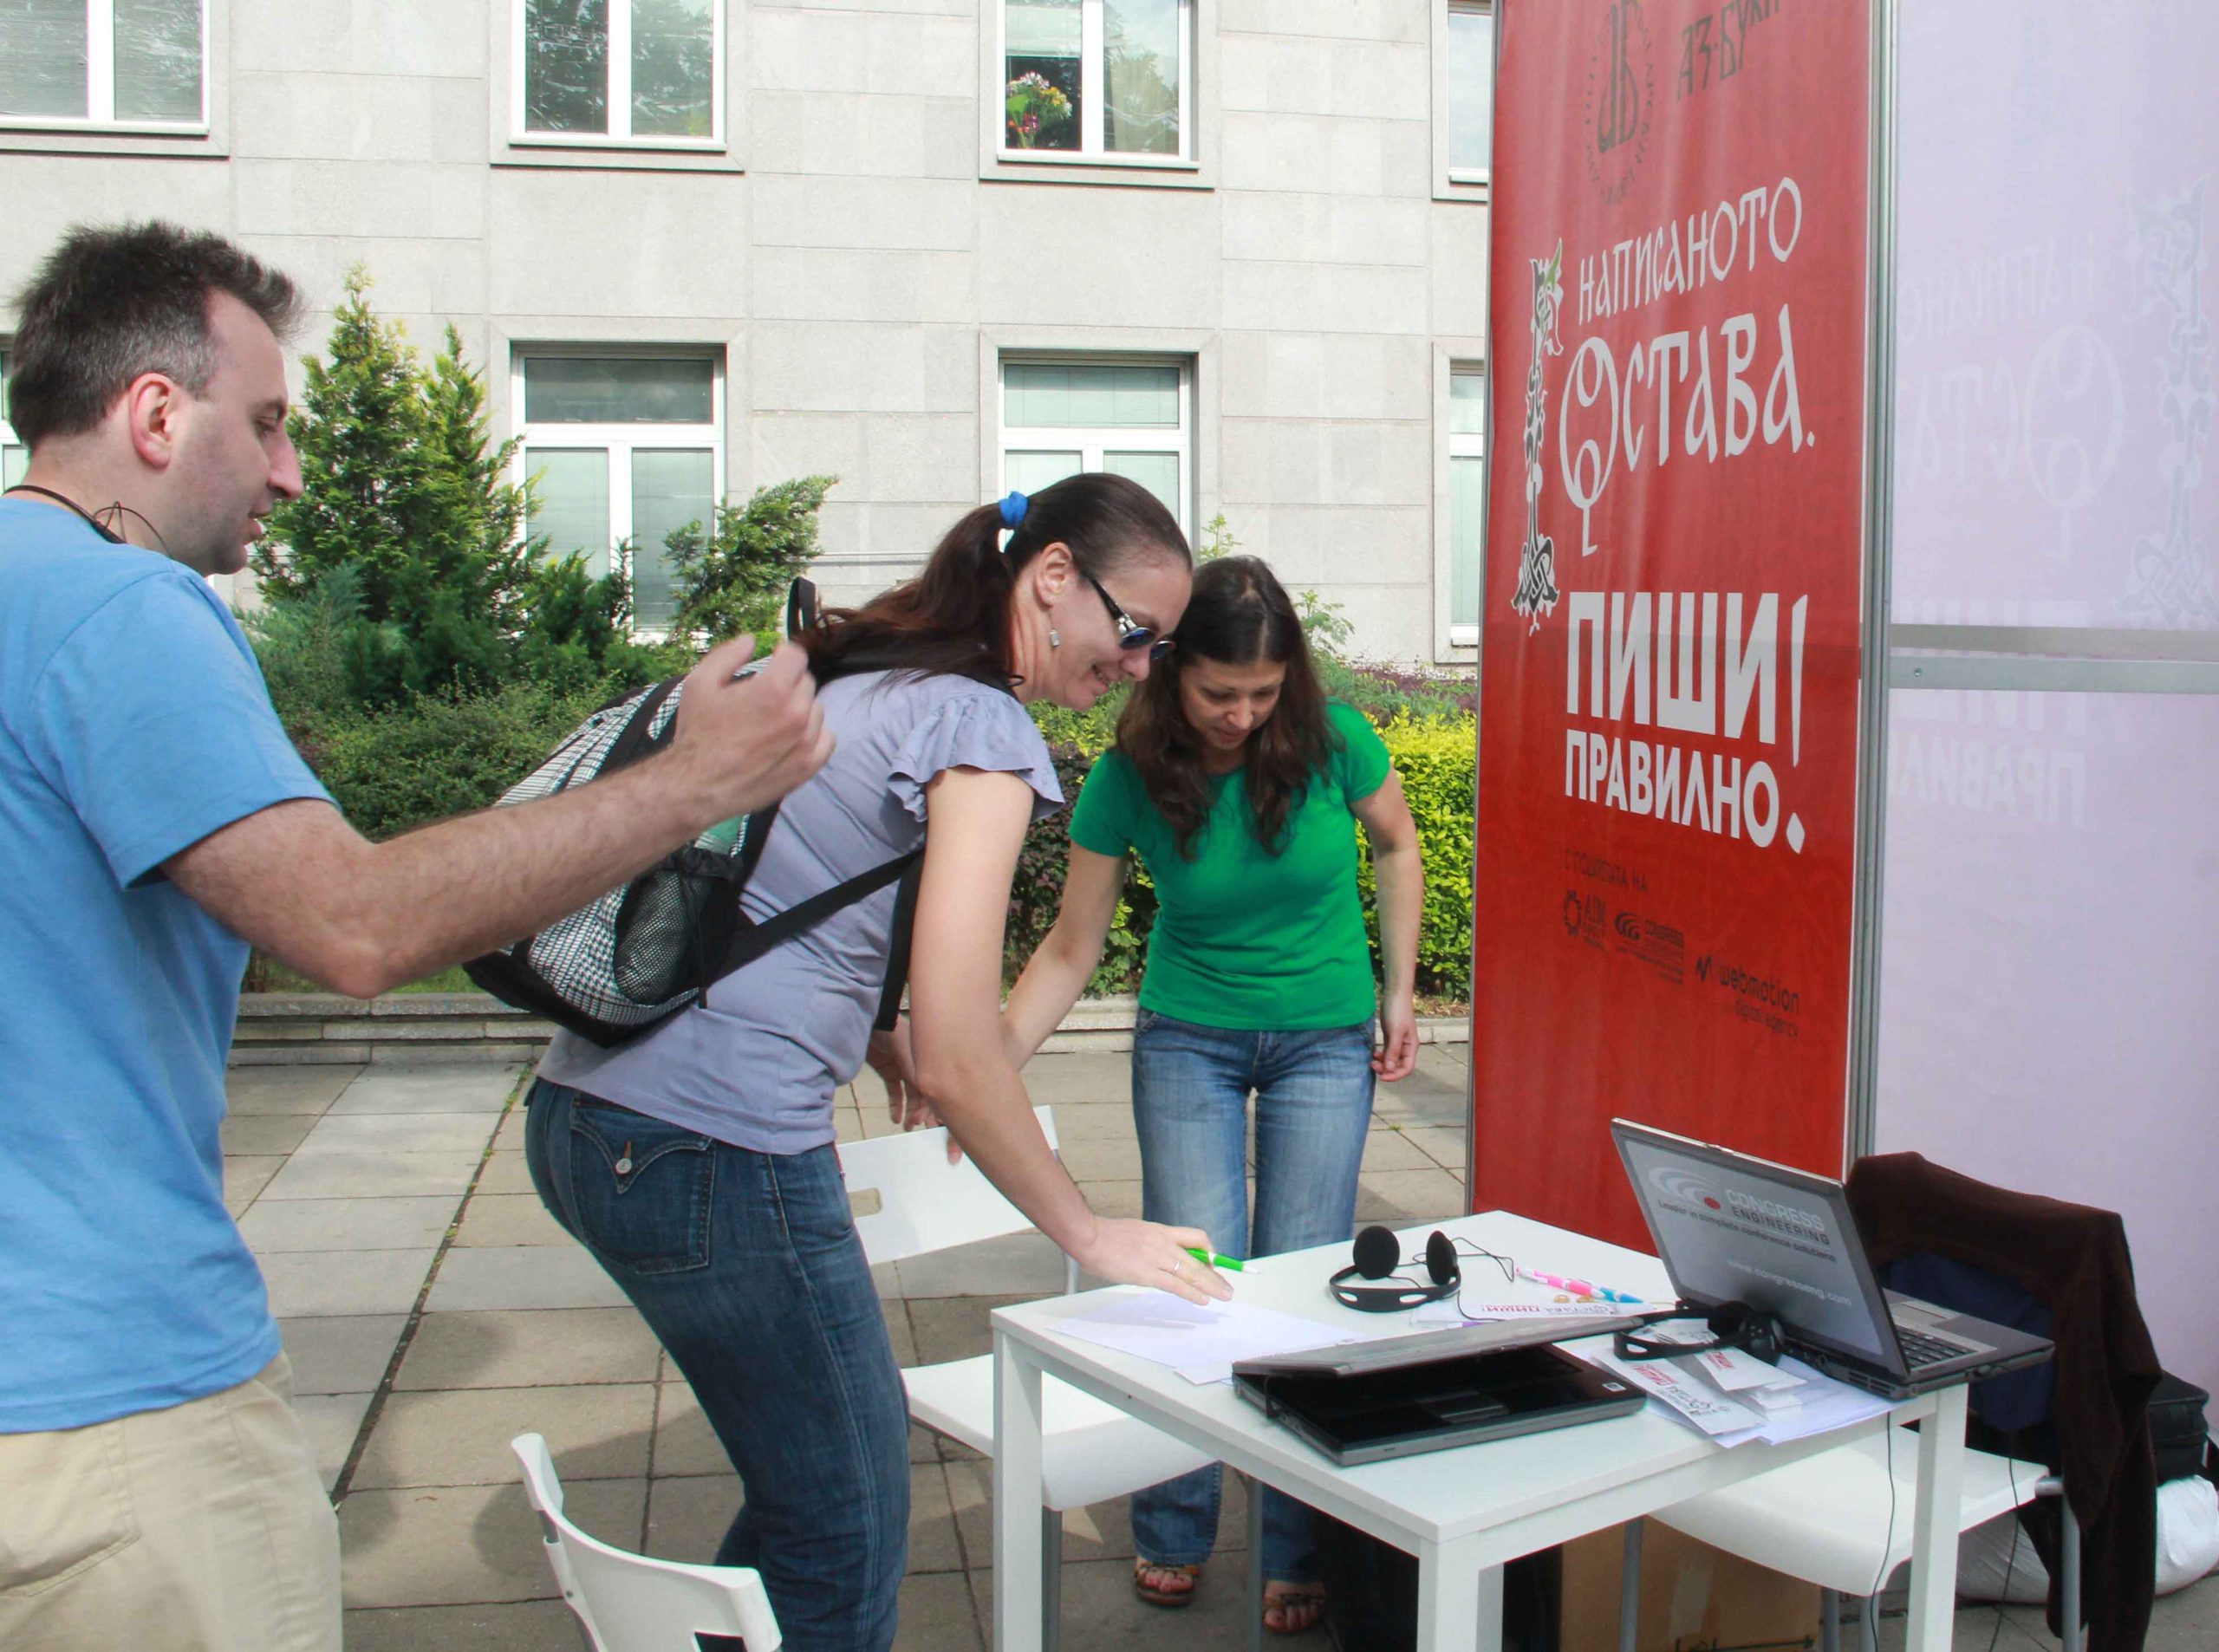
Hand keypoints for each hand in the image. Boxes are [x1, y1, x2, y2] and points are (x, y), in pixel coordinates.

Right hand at [666, 637, 834, 824]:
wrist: (697, 786)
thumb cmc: (697, 734)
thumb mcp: (700, 682)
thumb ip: (728, 653)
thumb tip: (752, 640)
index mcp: (774, 689)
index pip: (796, 656)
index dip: (783, 653)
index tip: (774, 659)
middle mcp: (797, 713)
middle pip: (805, 681)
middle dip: (787, 681)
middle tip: (764, 695)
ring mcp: (806, 742)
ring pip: (815, 708)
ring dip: (799, 707)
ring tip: (772, 719)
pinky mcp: (808, 766)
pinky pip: (825, 738)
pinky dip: (812, 733)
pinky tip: (792, 736)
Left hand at [865, 1016, 959, 1162]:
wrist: (869, 1019)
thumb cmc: (891, 1031)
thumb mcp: (907, 1053)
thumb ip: (918, 1074)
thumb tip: (929, 1099)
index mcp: (930, 1060)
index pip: (938, 1087)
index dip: (937, 1106)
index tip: (933, 1123)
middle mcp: (920, 1064)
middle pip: (927, 1093)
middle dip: (927, 1112)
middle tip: (924, 1129)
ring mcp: (904, 1068)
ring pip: (911, 1095)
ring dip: (910, 1111)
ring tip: (908, 1127)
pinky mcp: (889, 1070)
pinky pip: (895, 1091)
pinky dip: (896, 1104)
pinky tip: (895, 1118)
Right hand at [1068, 1219, 1233, 1307]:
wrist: (1089, 1236)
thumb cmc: (1105, 1236)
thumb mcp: (1136, 1232)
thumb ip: (1150, 1243)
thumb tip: (1158, 1257)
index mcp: (1161, 1231)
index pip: (1195, 1237)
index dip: (1209, 1251)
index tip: (1215, 1262)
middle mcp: (1163, 1243)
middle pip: (1199, 1258)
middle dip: (1216, 1274)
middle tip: (1228, 1286)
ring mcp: (1156, 1258)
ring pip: (1192, 1272)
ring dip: (1211, 1285)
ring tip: (1224, 1295)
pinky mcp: (1147, 1274)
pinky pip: (1175, 1285)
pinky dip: (1191, 1293)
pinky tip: (1202, 1299)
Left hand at [1373, 996, 1418, 1081]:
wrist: (1394, 994)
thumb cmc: (1397, 1011)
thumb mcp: (1395, 1032)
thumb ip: (1393, 1051)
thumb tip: (1389, 1069)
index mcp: (1411, 1047)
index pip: (1406, 1068)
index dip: (1395, 1075)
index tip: (1381, 1076)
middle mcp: (1406, 1047)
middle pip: (1398, 1066)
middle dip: (1386, 1069)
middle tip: (1372, 1065)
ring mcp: (1398, 1042)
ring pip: (1391, 1059)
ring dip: (1382, 1063)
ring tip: (1371, 1060)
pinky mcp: (1390, 1036)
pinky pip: (1386, 1051)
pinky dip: (1380, 1055)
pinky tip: (1373, 1052)